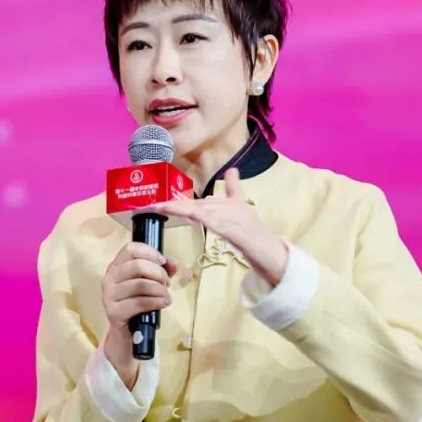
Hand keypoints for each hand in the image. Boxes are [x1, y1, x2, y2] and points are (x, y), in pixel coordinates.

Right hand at [101, 242, 178, 386]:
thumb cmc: (138, 303)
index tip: (163, 262)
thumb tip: (173, 263)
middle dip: (158, 273)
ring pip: (141, 284)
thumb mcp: (150, 283)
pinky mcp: (114, 312)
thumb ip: (162, 270)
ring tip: (167, 296)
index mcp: (116, 266)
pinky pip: (140, 303)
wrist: (127, 333)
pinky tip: (163, 303)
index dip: (150, 252)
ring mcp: (109, 296)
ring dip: (160, 289)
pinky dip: (156, 301)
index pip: (131, 248)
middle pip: (137, 265)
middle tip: (166, 283)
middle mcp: (109, 278)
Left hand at [154, 168, 287, 286]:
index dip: (178, 202)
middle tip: (152, 206)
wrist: (270, 250)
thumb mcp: (242, 209)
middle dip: (172, 206)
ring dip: (178, 209)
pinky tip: (187, 213)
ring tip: (160, 208)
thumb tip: (232, 171)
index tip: (158, 204)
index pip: (200, 200)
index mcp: (229, 202)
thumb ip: (235, 190)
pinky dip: (198, 215)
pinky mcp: (233, 228)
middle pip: (195, 205)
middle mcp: (229, 206)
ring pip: (199, 210)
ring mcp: (231, 216)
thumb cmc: (254, 232)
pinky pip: (212, 220)